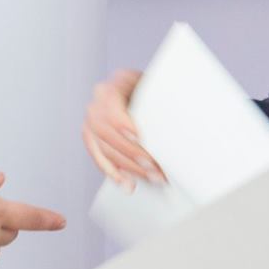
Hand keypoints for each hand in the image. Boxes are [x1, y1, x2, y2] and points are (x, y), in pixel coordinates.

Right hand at [82, 69, 163, 188]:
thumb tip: (176, 122)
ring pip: (103, 148)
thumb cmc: (152, 93)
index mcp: (113, 86)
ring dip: (127, 167)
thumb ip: (159, 101)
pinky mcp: (92, 139)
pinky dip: (113, 173)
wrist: (143, 96)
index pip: (110, 105)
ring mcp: (92, 121)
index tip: (138, 137)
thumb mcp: (156, 90)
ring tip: (149, 177)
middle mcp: (98, 103)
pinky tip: (126, 183)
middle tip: (152, 165)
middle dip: (130, 152)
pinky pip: (99, 158)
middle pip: (105, 131)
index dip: (122, 123)